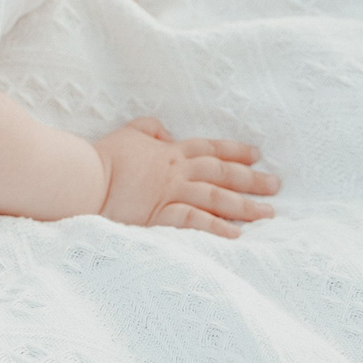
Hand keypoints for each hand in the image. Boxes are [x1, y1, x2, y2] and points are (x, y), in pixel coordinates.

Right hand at [91, 118, 278, 234]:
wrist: (87, 177)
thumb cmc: (104, 156)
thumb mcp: (129, 131)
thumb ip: (150, 128)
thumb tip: (166, 132)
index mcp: (170, 151)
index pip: (210, 149)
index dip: (235, 151)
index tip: (257, 155)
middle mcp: (178, 172)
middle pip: (222, 173)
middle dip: (252, 179)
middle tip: (275, 185)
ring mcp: (172, 194)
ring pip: (216, 197)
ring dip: (244, 205)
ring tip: (267, 212)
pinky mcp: (161, 216)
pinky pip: (195, 221)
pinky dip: (216, 227)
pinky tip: (235, 234)